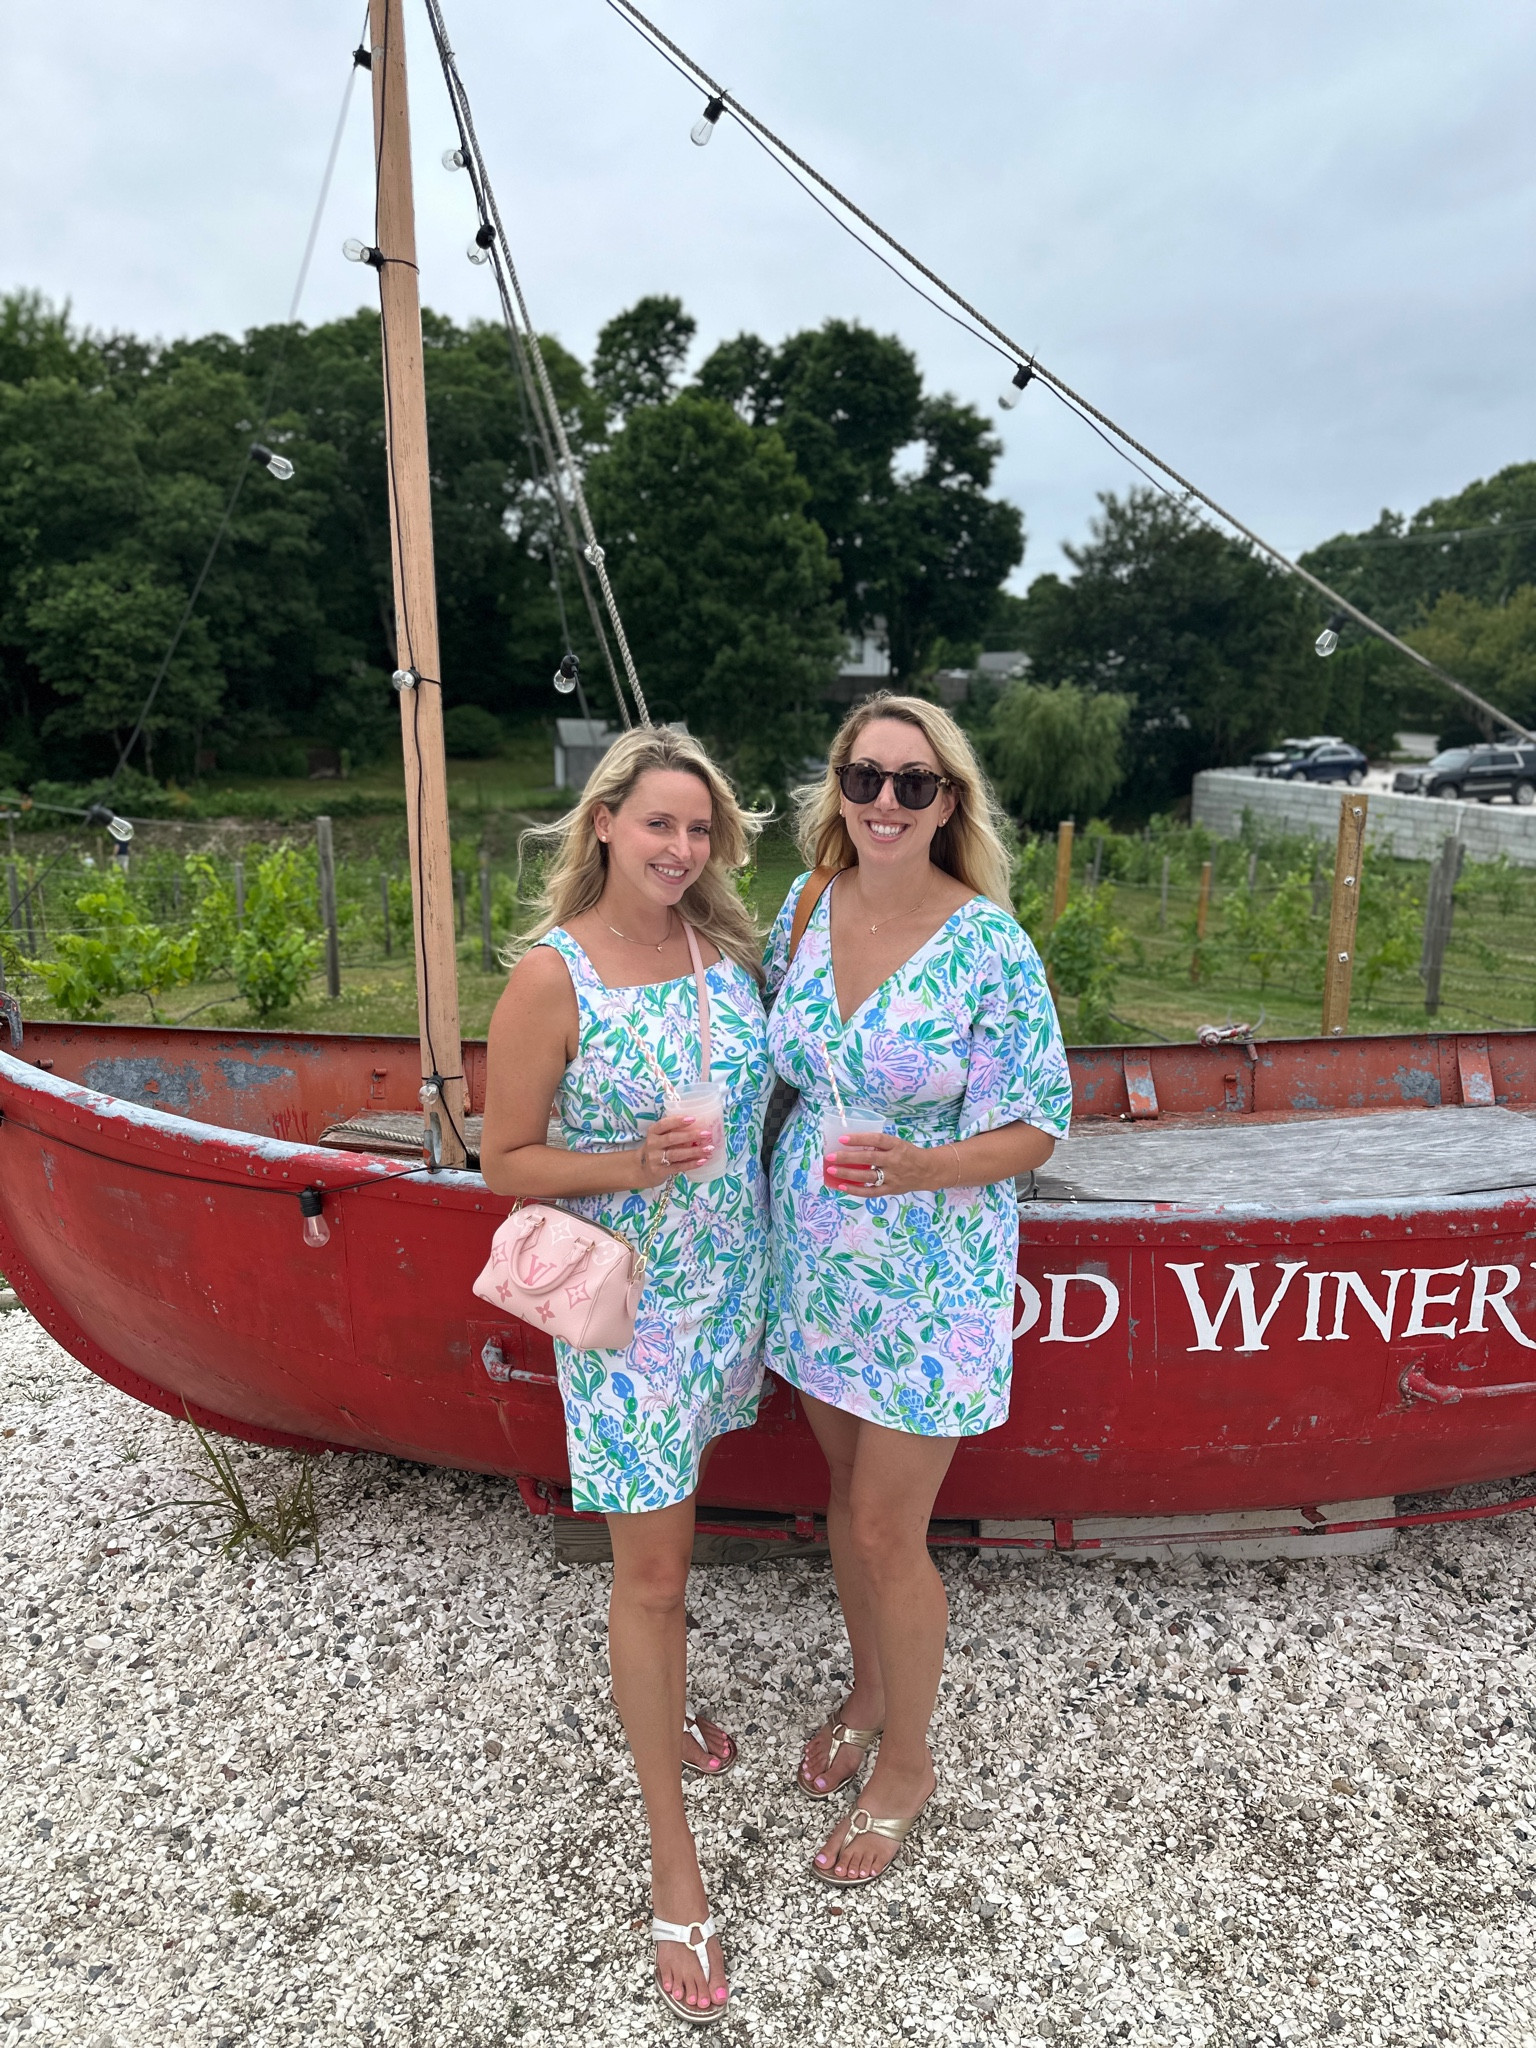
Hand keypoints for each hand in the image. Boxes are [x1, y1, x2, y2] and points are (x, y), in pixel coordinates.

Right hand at [635, 1111, 715, 1186]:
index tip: (693, 1118)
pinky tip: (702, 1161)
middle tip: (707, 1134)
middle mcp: (652, 1144)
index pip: (664, 1124)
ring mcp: (655, 1159)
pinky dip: (691, 1164)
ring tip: (709, 1148)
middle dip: (691, 1135)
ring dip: (694, 1151)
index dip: (677, 1121)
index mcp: (653, 1132)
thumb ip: (674, 1132)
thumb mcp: (660, 1138)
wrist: (642, 1170)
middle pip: (672, 1138)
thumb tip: (699, 1126)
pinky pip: (678, 1167)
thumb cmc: (657, 1149)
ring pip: (676, 1154)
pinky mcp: (660, 1171)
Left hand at [824, 1130, 941, 1197]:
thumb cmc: (907, 1154)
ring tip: (832, 1170)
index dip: (859, 1138)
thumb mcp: (897, 1143)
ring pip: (867, 1176)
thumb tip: (851, 1144)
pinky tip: (842, 1186)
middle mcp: (894, 1160)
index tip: (842, 1138)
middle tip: (830, 1156)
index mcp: (896, 1145)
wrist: (928, 1171)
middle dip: (847, 1157)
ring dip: (847, 1173)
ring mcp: (892, 1177)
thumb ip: (879, 1144)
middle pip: (868, 1158)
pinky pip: (870, 1192)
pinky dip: (855, 1190)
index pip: (876, 1139)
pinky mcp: (890, 1189)